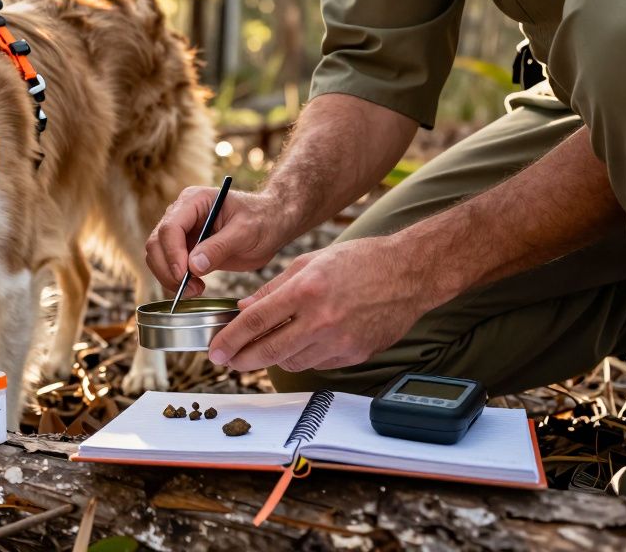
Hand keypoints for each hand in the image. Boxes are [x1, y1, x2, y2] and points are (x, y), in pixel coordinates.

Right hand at [145, 187, 293, 297]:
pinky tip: (196, 287)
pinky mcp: (184, 249)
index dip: (172, 253)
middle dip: (168, 269)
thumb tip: (192, 266)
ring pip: (157, 257)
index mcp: (193, 200)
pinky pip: (168, 266)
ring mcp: (180, 232)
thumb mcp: (246, 231)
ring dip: (170, 278)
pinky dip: (175, 281)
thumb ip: (219, 247)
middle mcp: (181, 214)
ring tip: (196, 290)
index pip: (170, 227)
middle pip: (157, 243)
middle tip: (192, 289)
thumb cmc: (262, 220)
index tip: (184, 275)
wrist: (270, 224)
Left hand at [207, 235, 447, 372]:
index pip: (255, 322)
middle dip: (242, 359)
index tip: (215, 350)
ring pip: (291, 362)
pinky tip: (298, 345)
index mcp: (306, 290)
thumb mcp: (309, 263)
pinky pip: (316, 364)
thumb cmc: (359, 261)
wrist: (409, 273)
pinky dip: (301, 357)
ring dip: (272, 358)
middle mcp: (322, 319)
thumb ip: (273, 289)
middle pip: (269, 351)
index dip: (230, 339)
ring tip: (262, 348)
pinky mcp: (355, 354)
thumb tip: (242, 309)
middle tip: (227, 361)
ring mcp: (340, 341)